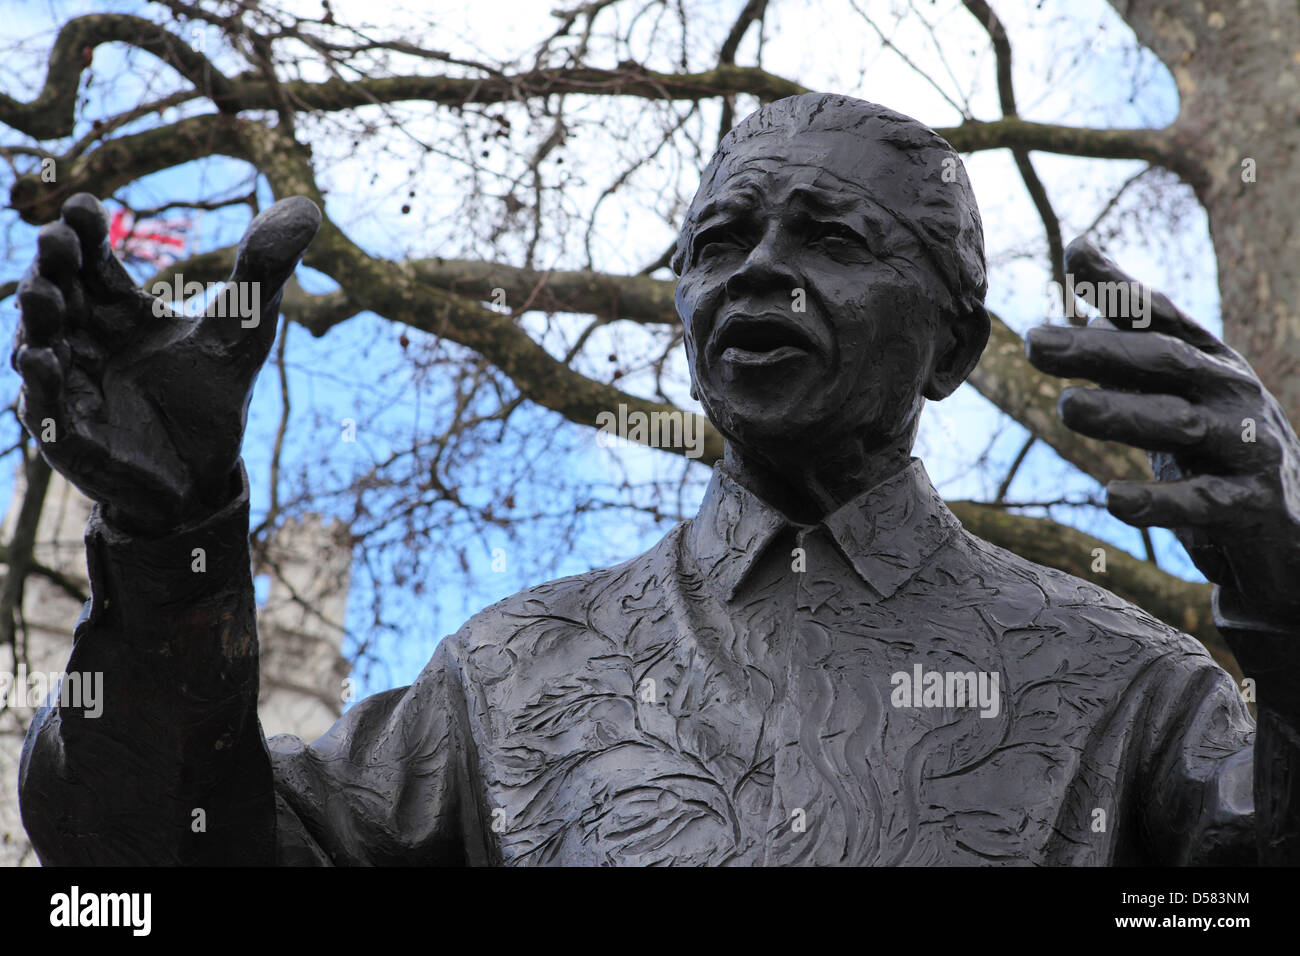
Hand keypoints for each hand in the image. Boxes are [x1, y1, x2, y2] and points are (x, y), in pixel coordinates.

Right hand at [11, 193, 319, 534]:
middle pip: (58, 292)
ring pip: (39, 342)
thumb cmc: (214, 393)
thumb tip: (308, 206)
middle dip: (52, 267)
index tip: (84, 205)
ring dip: (37, 317)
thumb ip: (265, 268)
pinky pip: (43, 406)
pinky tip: (43, 358)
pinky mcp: (67, 434)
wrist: (206, 473)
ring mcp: (69, 385)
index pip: (91, 260)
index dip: (84, 232)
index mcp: (117, 308)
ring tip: (44, 293)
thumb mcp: (245, 327)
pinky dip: (41, 383)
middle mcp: (84, 339)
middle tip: (57, 241)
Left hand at [1026, 237, 1299, 621]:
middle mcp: (1232, 391)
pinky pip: (1199, 502)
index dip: (1121, 285)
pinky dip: (1155, 500)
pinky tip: (1112, 497)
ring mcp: (1246, 446)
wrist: (1287, 524)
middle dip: (1098, 350)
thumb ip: (1133, 350)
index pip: (1162, 315)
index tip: (1074, 253)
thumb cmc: (1217, 450)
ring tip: (1066, 407)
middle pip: (1163, 360)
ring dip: (1120, 414)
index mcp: (1209, 360)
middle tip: (1034, 342)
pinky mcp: (1249, 504)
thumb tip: (1084, 302)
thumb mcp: (1178, 393)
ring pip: (1180, 424)